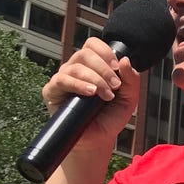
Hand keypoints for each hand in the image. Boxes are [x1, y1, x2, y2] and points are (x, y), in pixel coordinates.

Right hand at [41, 38, 141, 153]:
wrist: (98, 139)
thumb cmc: (111, 117)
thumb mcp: (128, 98)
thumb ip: (131, 79)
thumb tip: (124, 59)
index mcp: (92, 65)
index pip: (93, 45)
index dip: (106, 52)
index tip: (117, 68)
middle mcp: (75, 68)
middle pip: (85, 53)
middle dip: (104, 69)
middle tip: (115, 86)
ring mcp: (63, 78)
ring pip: (76, 66)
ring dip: (96, 79)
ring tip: (106, 95)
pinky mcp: (52, 91)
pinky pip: (62, 80)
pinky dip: (78, 84)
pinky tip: (90, 92)